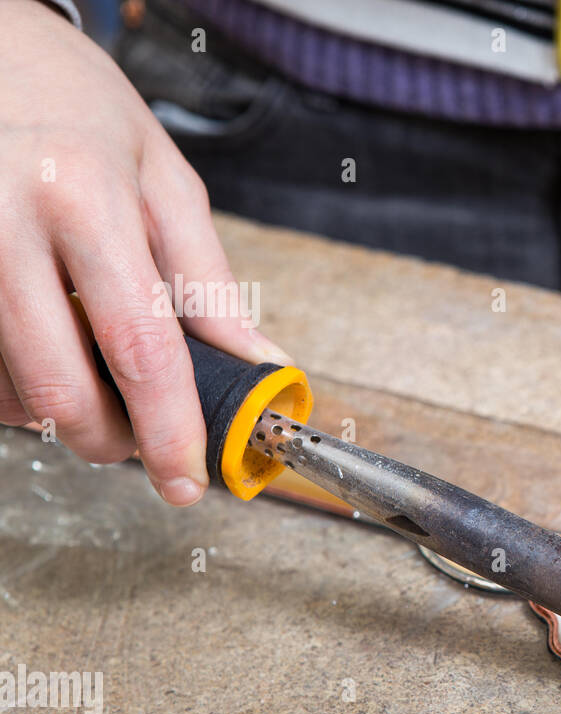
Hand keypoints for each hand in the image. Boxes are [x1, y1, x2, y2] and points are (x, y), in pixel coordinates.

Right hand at [0, 2, 290, 504]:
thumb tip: (255, 365)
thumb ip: (208, 283)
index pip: (140, 347)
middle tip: (138, 437)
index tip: (185, 479)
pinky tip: (38, 346)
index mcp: (82, 198)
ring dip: (56, 409)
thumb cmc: (75, 108)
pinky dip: (12, 383)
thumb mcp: (163, 180)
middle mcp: (0, 223)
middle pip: (58, 388)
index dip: (169, 429)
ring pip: (3, 389)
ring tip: (88, 368)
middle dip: (108, 438)